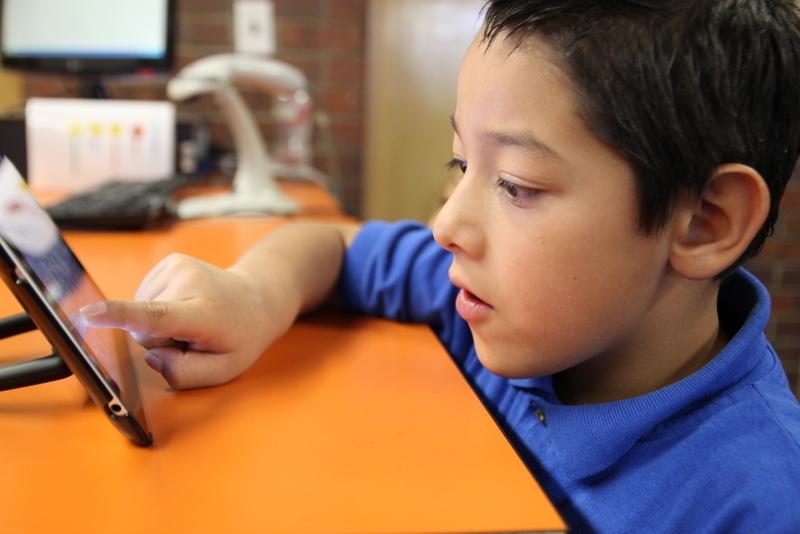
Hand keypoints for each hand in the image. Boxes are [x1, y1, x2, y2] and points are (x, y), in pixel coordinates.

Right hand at [80, 253, 291, 389]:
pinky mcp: (169, 262)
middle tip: (196, 335)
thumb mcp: (224, 370)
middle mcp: (189, 283)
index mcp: (201, 313)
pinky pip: (145, 300)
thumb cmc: (240, 337)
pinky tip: (187, 306)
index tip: (89, 315)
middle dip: (163, 341)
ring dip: (163, 325)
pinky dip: (161, 309)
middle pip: (144, 330)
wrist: (258, 298)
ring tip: (194, 319)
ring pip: (141, 314)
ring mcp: (178, 267)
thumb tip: (152, 356)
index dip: (119, 316)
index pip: (156, 317)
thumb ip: (184, 374)